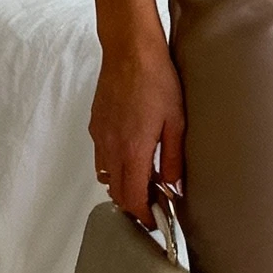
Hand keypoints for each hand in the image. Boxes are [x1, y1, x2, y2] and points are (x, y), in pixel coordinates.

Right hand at [90, 37, 184, 225]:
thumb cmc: (157, 81)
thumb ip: (174, 157)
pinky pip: (101, 157)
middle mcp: (111, 147)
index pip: (132, 197)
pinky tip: (131, 157)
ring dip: (122, 186)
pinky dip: (113, 167)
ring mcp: (100, 136)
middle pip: (116, 191)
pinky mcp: (96, 125)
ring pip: (105, 176)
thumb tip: (175, 186)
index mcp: (133, 150)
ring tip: (143, 182)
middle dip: (133, 204)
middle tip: (153, 205)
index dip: (142, 214)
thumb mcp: (176, 121)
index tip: (154, 221)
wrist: (129, 50)